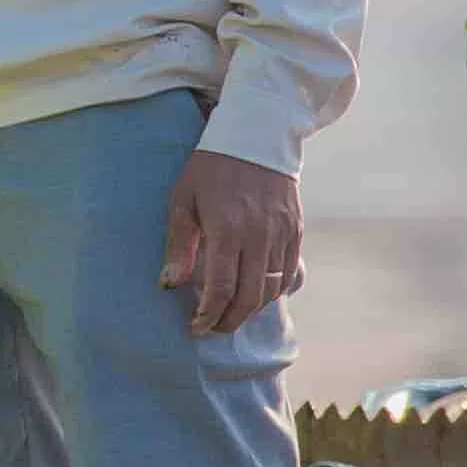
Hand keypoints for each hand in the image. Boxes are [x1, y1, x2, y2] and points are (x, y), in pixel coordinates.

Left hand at [163, 146, 303, 336]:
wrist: (257, 138)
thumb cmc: (210, 169)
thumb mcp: (183, 200)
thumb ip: (178, 245)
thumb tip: (169, 284)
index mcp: (227, 228)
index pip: (221, 288)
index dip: (208, 314)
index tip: (195, 328)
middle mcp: (259, 236)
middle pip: (249, 297)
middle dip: (228, 321)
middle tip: (210, 328)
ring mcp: (281, 235)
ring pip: (271, 290)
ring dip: (249, 310)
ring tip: (228, 315)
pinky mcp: (296, 232)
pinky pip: (288, 275)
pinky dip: (272, 293)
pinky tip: (253, 297)